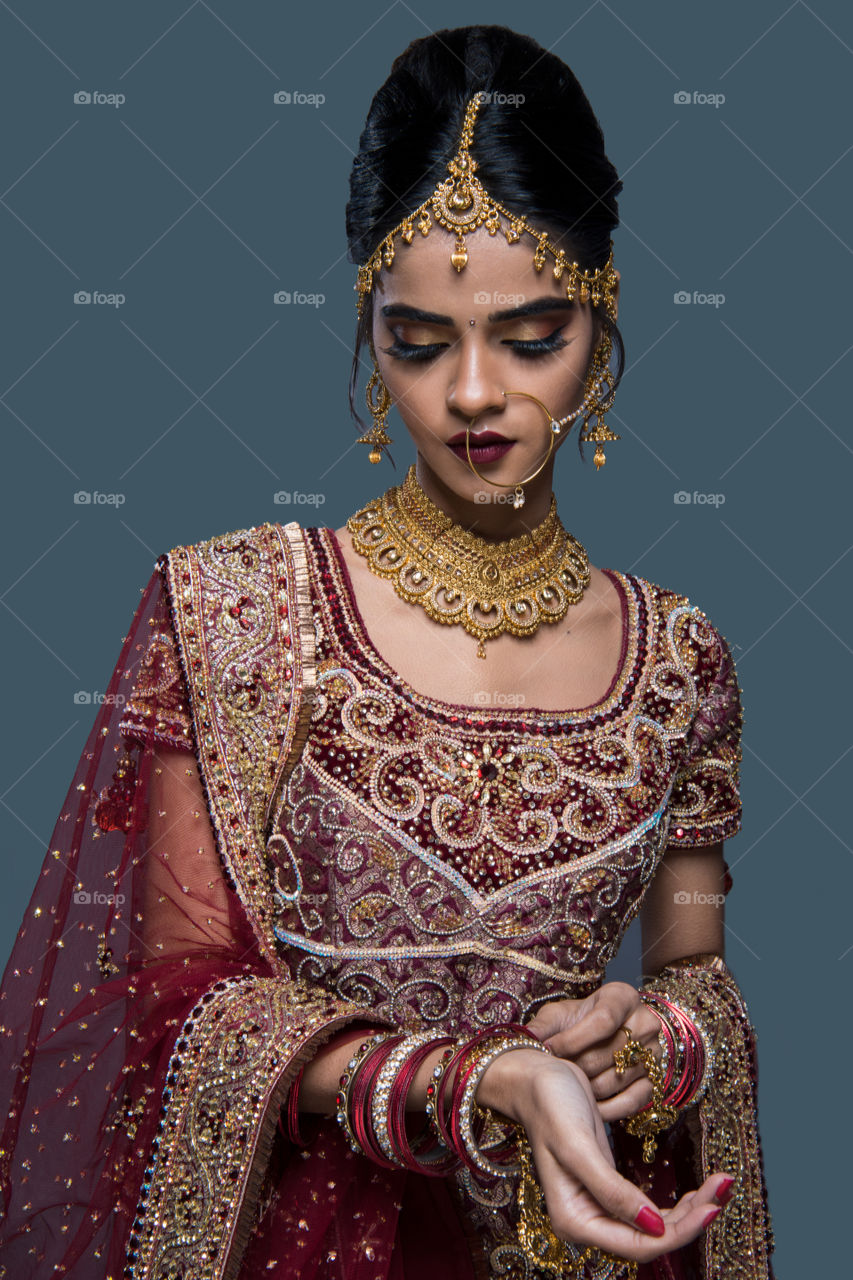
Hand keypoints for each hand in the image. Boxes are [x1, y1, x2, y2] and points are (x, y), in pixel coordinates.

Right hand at [477, 1047, 730, 1262]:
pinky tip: (698, 1187)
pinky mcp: (611, 1187)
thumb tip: (654, 1226)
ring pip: (656, 1224)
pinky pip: (650, 1206)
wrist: (535, 1076)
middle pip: (652, 1238)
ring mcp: (601, 1205)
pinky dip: (677, 1199)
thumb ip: (612, 1191)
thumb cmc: (550, 1106)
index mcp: (575, 1220)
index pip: (639, 1244)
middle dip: (692, 1217)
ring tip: (719, 1184)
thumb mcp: (578, 1145)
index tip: (712, 1207)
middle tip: (724, 1187)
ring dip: (690, 1208)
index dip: (679, 1231)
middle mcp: (589, 1221)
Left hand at [526, 983, 663, 1122]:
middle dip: (576, 1066)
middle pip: (608, 1053)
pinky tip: (586, 1105)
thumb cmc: (581, 1021)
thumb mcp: (561, 1014)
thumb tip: (524, 1039)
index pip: (603, 1020)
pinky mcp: (657, 1081)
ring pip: (615, 1080)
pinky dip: (606, 1109)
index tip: (549, 1049)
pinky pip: (631, 1102)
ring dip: (586, 1087)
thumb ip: (543, 1025)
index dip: (573, 1039)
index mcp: (623, 997)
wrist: (609, 1035)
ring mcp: (654, 1053)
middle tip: (556, 1071)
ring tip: (569, 1084)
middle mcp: (645, 1023)